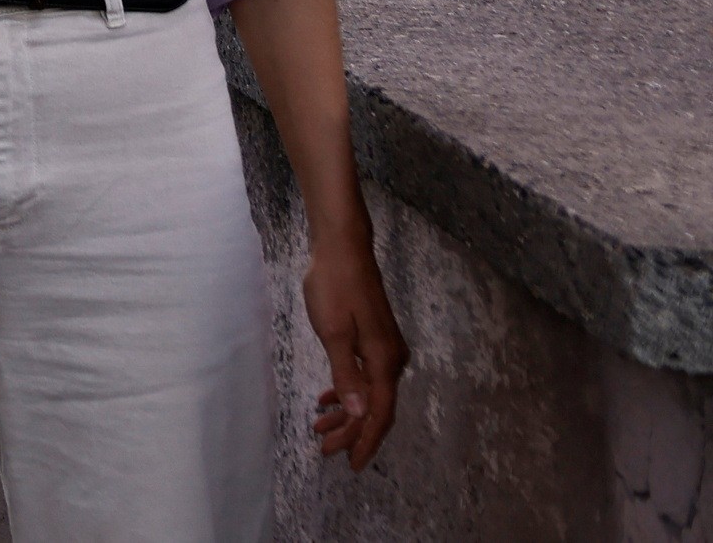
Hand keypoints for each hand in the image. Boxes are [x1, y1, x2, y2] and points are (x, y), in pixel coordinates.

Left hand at [305, 218, 401, 465]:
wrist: (342, 249)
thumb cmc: (334, 287)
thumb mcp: (333, 333)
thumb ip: (346, 375)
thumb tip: (358, 413)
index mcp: (385, 362)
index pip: (379, 414)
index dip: (365, 440)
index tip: (352, 464)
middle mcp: (392, 360)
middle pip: (375, 407)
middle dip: (351, 431)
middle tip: (325, 450)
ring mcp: (385, 349)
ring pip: (369, 393)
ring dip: (347, 413)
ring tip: (320, 428)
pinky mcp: (375, 340)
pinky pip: (365, 377)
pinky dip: (347, 390)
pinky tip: (327, 399)